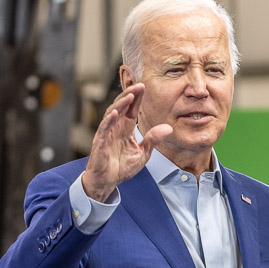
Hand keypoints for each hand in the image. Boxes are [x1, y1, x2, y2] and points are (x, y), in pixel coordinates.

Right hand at [81, 84, 171, 201]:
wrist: (108, 181)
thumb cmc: (122, 167)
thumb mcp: (143, 153)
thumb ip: (153, 139)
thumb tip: (169, 128)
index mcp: (125, 129)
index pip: (131, 109)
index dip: (137, 98)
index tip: (144, 86)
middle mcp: (115, 128)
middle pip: (122, 107)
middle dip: (130, 95)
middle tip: (139, 85)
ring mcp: (107, 134)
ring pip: (112, 114)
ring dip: (121, 104)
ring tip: (130, 95)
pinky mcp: (100, 143)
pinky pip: (104, 129)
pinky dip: (109, 120)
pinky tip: (116, 113)